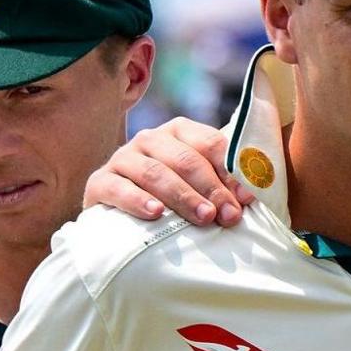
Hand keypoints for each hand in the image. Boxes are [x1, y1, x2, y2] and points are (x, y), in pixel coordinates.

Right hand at [87, 118, 243, 226]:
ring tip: (203, 217)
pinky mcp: (99, 182)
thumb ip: (227, 182)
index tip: (247, 199)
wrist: (123, 218)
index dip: (232, 172)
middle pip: (186, 159)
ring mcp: (122, 158)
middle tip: (229, 216)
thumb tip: (251, 197)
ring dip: (183, 196)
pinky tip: (156, 213)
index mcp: (180, 131)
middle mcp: (150, 139)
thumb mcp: (203, 186)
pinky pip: (118, 188)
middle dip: (212, 189)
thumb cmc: (178, 200)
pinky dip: (138, 200)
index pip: (211, 144)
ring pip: (155, 173)